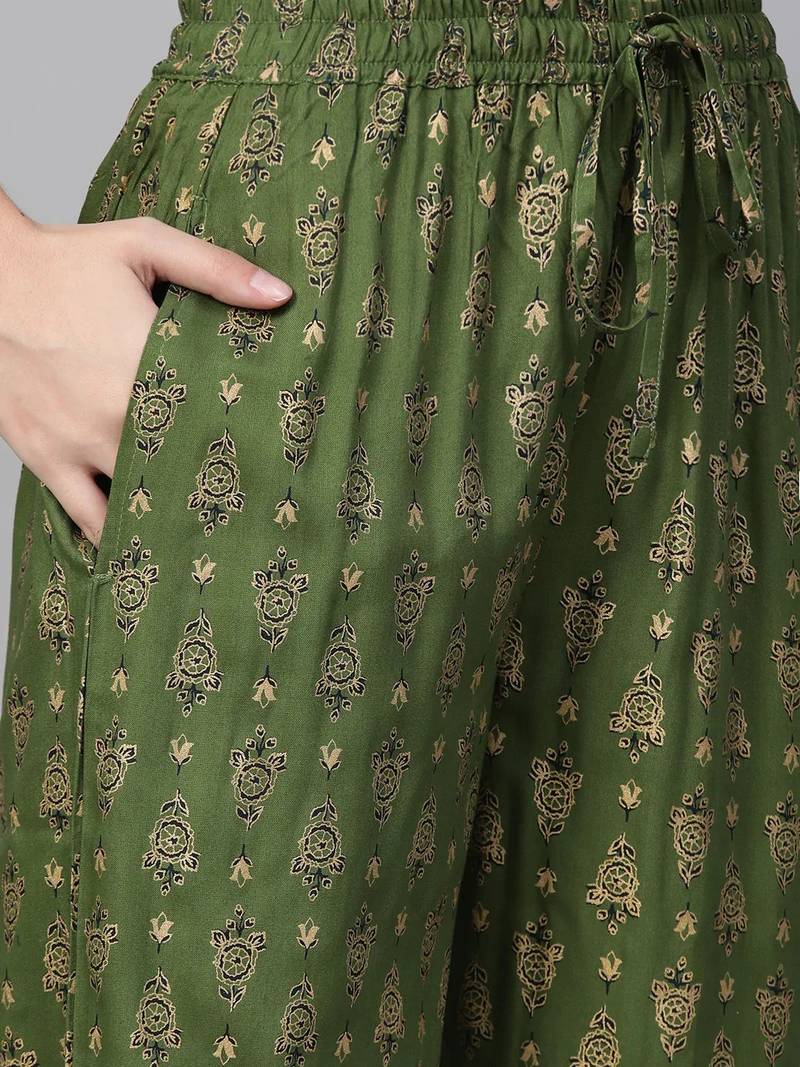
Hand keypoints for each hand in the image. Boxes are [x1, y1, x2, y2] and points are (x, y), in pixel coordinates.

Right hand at [0, 205, 291, 547]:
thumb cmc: (67, 259)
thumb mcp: (144, 246)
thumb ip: (216, 270)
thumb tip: (280, 295)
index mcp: (146, 367)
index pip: (214, 424)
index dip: (248, 448)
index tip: (276, 464)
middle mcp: (112, 417)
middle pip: (182, 471)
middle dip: (215, 488)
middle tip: (251, 507)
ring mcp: (76, 445)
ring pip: (137, 504)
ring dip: (168, 518)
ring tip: (204, 531)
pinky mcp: (43, 457)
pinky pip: (84, 516)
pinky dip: (113, 533)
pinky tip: (142, 542)